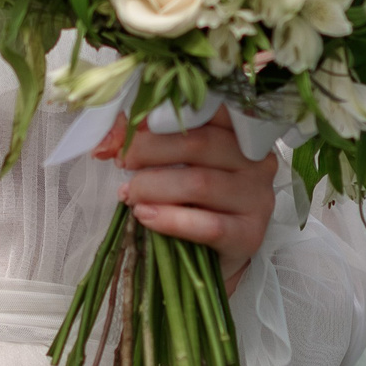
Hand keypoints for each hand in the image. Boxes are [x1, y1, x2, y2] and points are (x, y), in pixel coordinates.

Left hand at [97, 107, 277, 288]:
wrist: (213, 256)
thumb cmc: (193, 202)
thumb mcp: (174, 165)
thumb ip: (146, 143)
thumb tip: (107, 140)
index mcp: (240, 133)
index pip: (207, 110)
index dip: (165, 113)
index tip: (134, 125)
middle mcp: (256, 160)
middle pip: (199, 143)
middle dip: (150, 150)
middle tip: (122, 162)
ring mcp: (257, 198)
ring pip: (200, 183)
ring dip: (153, 186)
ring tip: (128, 194)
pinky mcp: (249, 234)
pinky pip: (208, 224)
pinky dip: (170, 219)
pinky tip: (145, 216)